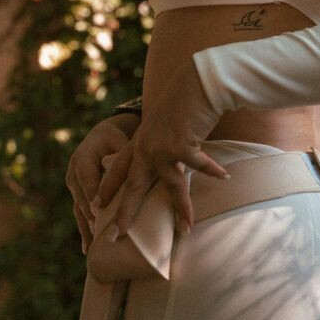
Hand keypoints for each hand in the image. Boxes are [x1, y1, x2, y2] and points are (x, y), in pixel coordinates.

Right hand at [65, 116, 137, 253]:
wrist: (101, 139)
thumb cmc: (114, 139)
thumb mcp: (118, 142)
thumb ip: (121, 156)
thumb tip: (131, 173)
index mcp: (82, 159)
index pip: (87, 179)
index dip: (93, 195)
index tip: (98, 212)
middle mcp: (73, 174)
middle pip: (83, 198)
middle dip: (92, 216)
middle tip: (102, 234)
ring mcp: (73, 188)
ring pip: (80, 210)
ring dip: (88, 228)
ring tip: (96, 248)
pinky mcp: (78, 197)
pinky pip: (80, 215)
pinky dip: (85, 231)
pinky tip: (87, 249)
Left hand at [95, 59, 227, 238]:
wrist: (197, 82)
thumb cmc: (186, 99)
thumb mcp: (165, 120)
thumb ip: (161, 138)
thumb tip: (168, 153)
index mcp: (140, 140)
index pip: (118, 169)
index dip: (107, 188)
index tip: (94, 206)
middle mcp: (146, 146)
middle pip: (133, 187)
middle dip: (124, 213)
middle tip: (113, 236)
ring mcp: (162, 147)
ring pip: (170, 186)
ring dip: (181, 208)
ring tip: (186, 227)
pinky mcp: (181, 145)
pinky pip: (199, 167)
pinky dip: (213, 171)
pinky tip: (225, 177)